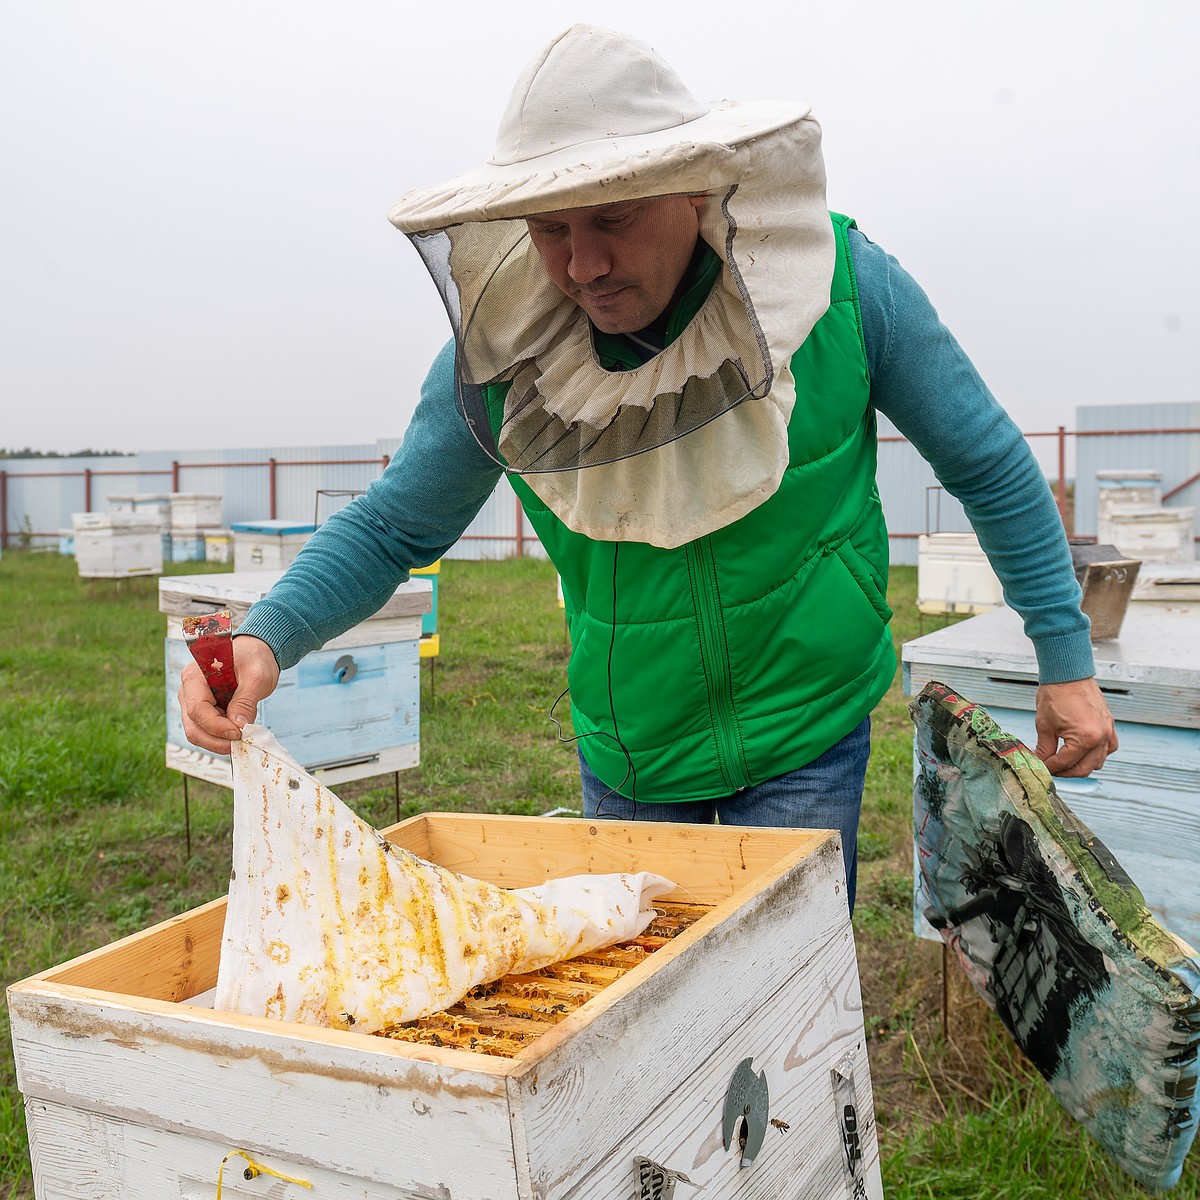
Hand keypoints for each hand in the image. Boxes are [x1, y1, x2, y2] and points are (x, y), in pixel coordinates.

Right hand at [179, 634, 279, 754]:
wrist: (253, 656)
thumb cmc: (253, 660)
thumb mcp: (257, 676)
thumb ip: (246, 701)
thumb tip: (238, 726)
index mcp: (195, 676)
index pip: (197, 709)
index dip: (217, 726)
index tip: (239, 733)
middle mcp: (188, 692)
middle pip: (193, 727)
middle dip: (217, 740)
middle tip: (242, 742)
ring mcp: (192, 704)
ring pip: (197, 734)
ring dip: (219, 742)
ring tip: (243, 738)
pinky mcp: (201, 713)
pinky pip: (206, 732)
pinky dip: (221, 738)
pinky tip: (238, 734)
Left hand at [1033, 677, 1117, 776]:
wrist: (1068, 673)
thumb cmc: (1056, 694)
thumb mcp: (1044, 725)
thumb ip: (1045, 748)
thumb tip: (1041, 761)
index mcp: (1085, 738)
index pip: (1065, 763)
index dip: (1050, 767)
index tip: (1040, 767)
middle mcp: (1101, 737)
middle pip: (1084, 768)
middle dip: (1065, 771)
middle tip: (1050, 768)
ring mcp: (1108, 731)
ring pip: (1098, 762)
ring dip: (1081, 765)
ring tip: (1063, 761)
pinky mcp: (1109, 725)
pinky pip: (1108, 748)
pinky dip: (1097, 754)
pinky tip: (1082, 751)